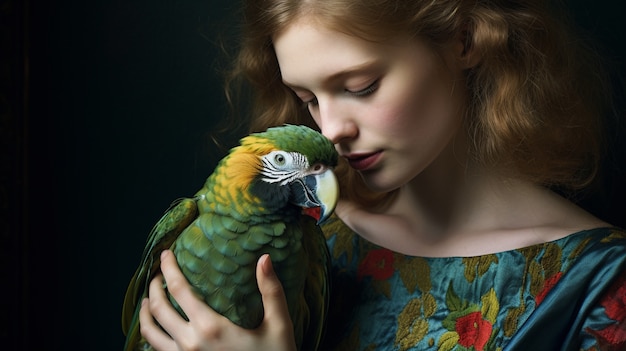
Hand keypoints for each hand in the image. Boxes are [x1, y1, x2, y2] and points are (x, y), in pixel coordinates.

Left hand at [139, 250, 296, 350]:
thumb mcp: (279, 325)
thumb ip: (271, 290)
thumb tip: (264, 258)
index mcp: (210, 327)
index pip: (178, 290)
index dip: (168, 269)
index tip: (165, 254)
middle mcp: (190, 344)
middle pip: (159, 309)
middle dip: (154, 288)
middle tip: (157, 275)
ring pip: (150, 334)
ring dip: (146, 314)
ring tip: (147, 302)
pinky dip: (152, 337)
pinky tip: (159, 331)